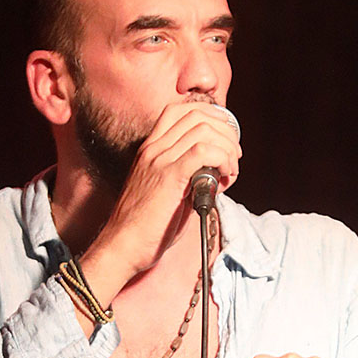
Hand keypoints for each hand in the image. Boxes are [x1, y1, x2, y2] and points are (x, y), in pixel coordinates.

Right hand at [92, 102, 240, 278]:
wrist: (122, 246)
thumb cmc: (145, 227)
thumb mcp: (166, 192)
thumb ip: (187, 176)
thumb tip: (215, 174)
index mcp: (150, 149)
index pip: (180, 111)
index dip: (210, 115)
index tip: (226, 136)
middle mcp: (153, 149)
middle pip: (196, 115)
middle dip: (225, 131)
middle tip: (234, 156)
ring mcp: (159, 160)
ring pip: (203, 129)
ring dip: (227, 146)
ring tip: (231, 170)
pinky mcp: (168, 177)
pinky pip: (203, 151)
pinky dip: (222, 158)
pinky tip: (225, 176)